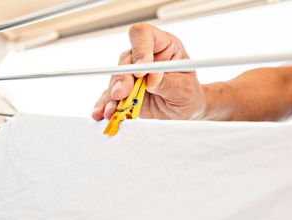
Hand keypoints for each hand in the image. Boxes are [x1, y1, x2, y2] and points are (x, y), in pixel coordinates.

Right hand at [91, 23, 205, 119]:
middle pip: (126, 59)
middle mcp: (145, 57)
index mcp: (163, 46)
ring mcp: (132, 74)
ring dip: (112, 95)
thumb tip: (151, 78)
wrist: (185, 112)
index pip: (145, 35)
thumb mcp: (184, 90)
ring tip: (112, 110)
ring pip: (116, 79)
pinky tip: (102, 112)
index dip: (140, 49)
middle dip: (122, 78)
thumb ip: (167, 83)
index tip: (141, 69)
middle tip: (122, 93)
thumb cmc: (188, 95)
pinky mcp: (125, 91)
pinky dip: (106, 105)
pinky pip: (111, 96)